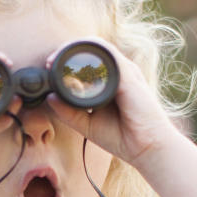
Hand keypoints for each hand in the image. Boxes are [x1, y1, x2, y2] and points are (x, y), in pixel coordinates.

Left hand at [43, 37, 172, 167]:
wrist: (146, 149)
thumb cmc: (122, 137)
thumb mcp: (87, 124)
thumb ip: (68, 112)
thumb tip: (50, 98)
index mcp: (111, 83)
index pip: (89, 61)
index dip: (67, 60)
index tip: (50, 67)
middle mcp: (119, 74)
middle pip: (93, 50)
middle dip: (68, 50)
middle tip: (50, 61)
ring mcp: (126, 73)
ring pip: (100, 48)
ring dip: (76, 48)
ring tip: (57, 58)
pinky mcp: (130, 76)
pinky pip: (110, 55)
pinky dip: (92, 54)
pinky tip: (75, 60)